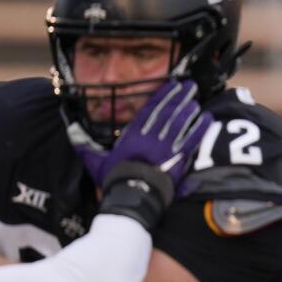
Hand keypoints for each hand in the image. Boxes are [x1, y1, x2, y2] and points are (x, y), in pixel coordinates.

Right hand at [71, 79, 212, 189]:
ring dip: (189, 109)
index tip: (172, 85)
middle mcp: (151, 137)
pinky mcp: (178, 158)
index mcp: (133, 135)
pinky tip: (208, 118)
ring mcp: (166, 146)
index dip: (163, 95)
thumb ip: (86, 147)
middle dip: (180, 97)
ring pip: (180, 123)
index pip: (150, 109)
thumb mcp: (96, 163)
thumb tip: (73, 134)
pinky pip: (193, 139)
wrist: (132, 197)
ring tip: (196, 99)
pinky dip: (201, 128)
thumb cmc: (114, 181)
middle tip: (190, 85)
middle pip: (168, 112)